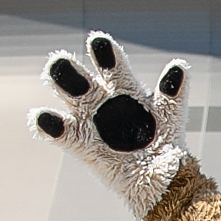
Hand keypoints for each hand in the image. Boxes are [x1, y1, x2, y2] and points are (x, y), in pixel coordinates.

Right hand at [29, 33, 191, 214]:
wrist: (160, 179)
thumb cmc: (164, 142)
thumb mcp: (170, 114)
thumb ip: (172, 93)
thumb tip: (179, 68)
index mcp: (125, 87)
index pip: (112, 65)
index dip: (105, 53)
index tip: (96, 41)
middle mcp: (103, 101)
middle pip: (81, 78)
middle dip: (71, 68)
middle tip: (61, 61)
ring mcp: (90, 122)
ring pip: (69, 99)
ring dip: (60, 87)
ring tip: (52, 77)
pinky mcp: (82, 146)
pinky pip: (62, 133)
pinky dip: (50, 126)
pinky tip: (42, 118)